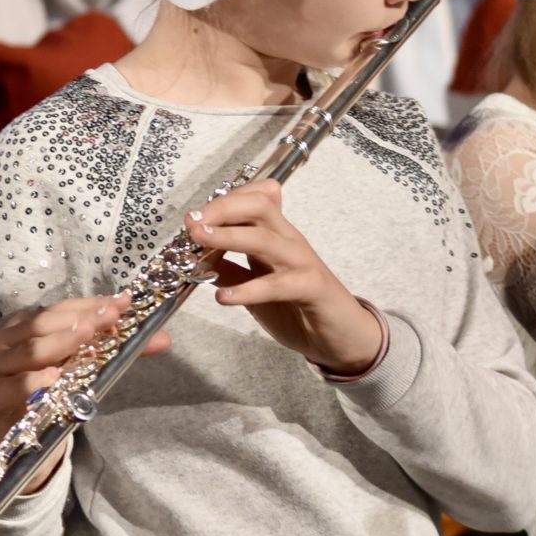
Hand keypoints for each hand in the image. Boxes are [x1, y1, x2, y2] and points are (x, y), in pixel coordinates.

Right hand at [0, 293, 170, 476]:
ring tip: (87, 335)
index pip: (59, 309)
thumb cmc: (41, 396)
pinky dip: (35, 381)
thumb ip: (111, 352)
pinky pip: (17, 385)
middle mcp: (3, 341)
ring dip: (61, 342)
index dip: (90, 305)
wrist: (7, 442)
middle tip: (112, 316)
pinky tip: (54, 378)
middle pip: (44, 323)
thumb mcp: (71, 370)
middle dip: (81, 319)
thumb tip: (163, 339)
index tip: (123, 303)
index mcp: (21, 327)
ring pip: (31, 349)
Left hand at [187, 178, 384, 375]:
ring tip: (198, 243)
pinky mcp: (311, 288)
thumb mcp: (257, 284)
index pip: (254, 198)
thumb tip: (198, 259)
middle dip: (222, 209)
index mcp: (276, 235)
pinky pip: (278, 284)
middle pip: (259, 206)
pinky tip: (224, 298)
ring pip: (265, 239)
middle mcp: (289, 241)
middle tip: (192, 223)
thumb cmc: (300, 307)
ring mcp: (302, 262)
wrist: (343, 336)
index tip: (194, 217)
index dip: (223, 201)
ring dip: (228, 237)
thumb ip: (231, 270)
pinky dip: (248, 289)